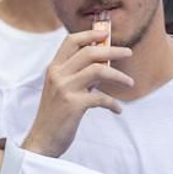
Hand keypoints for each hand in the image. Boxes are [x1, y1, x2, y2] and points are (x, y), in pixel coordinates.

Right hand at [19, 29, 132, 156]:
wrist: (42, 140)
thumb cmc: (54, 115)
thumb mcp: (60, 90)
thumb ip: (76, 75)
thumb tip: (102, 64)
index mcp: (54, 68)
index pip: (71, 41)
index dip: (90, 34)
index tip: (106, 33)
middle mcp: (58, 75)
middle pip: (89, 52)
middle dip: (112, 49)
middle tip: (128, 52)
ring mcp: (65, 89)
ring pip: (98, 70)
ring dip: (118, 75)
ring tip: (129, 82)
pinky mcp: (73, 105)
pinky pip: (101, 98)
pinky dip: (113, 104)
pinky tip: (118, 110)